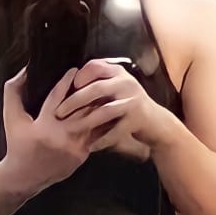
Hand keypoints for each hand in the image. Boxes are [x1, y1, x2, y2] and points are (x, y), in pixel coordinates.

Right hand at [0, 64, 103, 196]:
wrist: (24, 177)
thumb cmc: (17, 144)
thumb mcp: (11, 118)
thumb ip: (13, 92)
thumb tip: (25, 71)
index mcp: (43, 125)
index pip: (57, 97)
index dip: (66, 81)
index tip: (75, 69)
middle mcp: (60, 136)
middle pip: (82, 109)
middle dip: (94, 94)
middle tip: (103, 79)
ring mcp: (73, 147)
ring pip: (93, 123)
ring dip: (105, 109)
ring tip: (114, 95)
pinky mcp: (81, 156)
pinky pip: (96, 137)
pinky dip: (105, 125)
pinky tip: (113, 114)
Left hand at [55, 59, 170, 161]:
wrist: (157, 123)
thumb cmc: (129, 105)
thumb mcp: (117, 88)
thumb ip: (100, 82)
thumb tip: (70, 79)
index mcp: (119, 73)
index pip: (95, 66)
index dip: (80, 76)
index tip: (68, 88)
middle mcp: (127, 83)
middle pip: (96, 88)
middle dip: (74, 101)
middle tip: (58, 113)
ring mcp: (133, 101)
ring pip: (105, 111)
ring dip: (85, 122)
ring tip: (71, 131)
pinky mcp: (137, 120)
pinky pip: (116, 131)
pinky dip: (102, 140)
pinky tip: (91, 147)